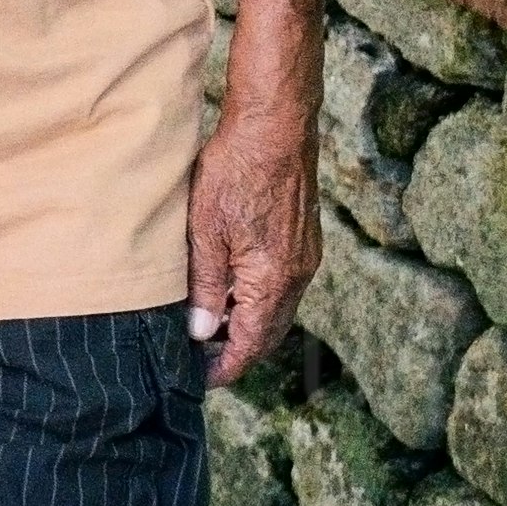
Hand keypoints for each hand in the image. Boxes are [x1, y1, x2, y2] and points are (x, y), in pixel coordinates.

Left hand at [185, 97, 317, 390]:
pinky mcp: (304, 239)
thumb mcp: (206, 234)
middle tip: (202, 359)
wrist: (275, 126)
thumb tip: (201, 333)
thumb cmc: (236, 173)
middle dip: (238, 350)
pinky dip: (259, 298)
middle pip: (269, 332)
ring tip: (211, 326)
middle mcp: (297, 276)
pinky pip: (283, 285)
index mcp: (273, 282)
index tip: (201, 379)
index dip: (226, 366)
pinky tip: (233, 289)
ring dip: (248, 323)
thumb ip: (207, 288)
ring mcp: (305, 257)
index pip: (252, 344)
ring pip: (277, 309)